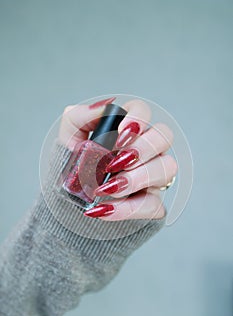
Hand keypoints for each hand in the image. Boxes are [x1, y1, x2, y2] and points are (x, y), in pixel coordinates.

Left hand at [59, 98, 176, 220]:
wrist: (67, 200)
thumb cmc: (73, 165)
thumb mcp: (68, 138)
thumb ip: (80, 116)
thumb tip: (104, 107)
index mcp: (127, 130)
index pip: (143, 111)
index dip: (137, 119)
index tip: (119, 134)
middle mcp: (146, 150)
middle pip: (164, 137)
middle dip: (141, 149)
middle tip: (113, 163)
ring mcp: (152, 176)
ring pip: (167, 169)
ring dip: (135, 179)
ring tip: (104, 188)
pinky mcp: (150, 202)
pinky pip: (154, 205)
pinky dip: (127, 209)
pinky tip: (103, 209)